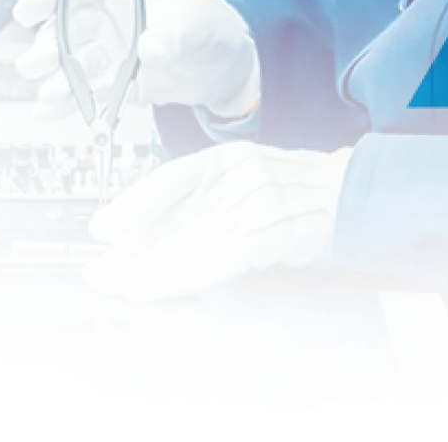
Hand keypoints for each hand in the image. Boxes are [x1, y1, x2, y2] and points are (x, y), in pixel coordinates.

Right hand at [12, 0, 260, 121]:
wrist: (226, 66)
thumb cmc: (210, 25)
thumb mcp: (197, 22)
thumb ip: (173, 33)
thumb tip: (150, 49)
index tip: (28, 9)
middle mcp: (108, 22)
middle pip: (64, 28)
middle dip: (47, 45)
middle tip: (39, 62)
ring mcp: (108, 54)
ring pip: (69, 63)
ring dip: (55, 77)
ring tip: (52, 92)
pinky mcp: (114, 85)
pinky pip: (83, 93)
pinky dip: (64, 104)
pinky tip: (48, 111)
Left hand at [81, 141, 351, 302]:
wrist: (347, 192)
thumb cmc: (297, 186)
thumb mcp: (247, 176)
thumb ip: (208, 196)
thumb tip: (158, 227)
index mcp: (226, 161)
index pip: (168, 179)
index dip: (131, 204)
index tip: (99, 227)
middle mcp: (234, 178)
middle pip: (172, 219)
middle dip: (132, 252)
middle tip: (100, 272)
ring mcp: (252, 205)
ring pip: (190, 241)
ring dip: (152, 268)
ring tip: (124, 287)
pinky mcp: (270, 232)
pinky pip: (224, 256)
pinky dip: (193, 272)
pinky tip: (168, 286)